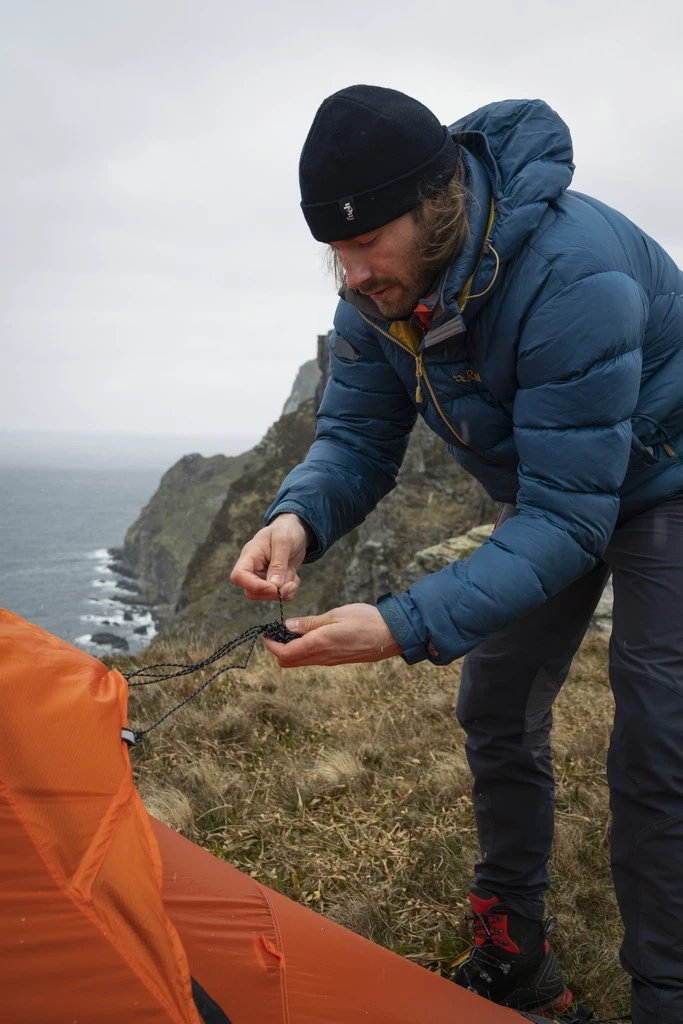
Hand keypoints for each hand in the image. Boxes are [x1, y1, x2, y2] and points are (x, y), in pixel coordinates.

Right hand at [230, 514, 309, 600]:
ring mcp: (263, 577)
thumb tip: (274, 585)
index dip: (254, 586)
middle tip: (290, 585)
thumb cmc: (286, 530)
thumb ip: (278, 563)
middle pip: (251, 592)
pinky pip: (280, 595)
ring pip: (267, 595)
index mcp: (250, 556)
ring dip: (284, 590)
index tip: (274, 587)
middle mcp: (253, 569)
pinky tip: (295, 577)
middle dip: (272, 592)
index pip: (238, 576)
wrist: (296, 531)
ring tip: (293, 573)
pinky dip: (290, 591)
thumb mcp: (284, 542)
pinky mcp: (274, 583)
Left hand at [262, 603, 401, 666]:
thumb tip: (289, 626)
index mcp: (319, 644)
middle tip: (275, 633)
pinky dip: (303, 650)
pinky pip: (313, 659)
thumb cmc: (365, 621)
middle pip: (289, 663)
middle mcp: (322, 657)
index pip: (285, 653)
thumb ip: (311, 623)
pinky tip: (308, 635)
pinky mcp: (337, 660)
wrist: (391, 635)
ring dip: (290, 651)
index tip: (266, 634)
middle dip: (277, 650)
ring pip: (300, 662)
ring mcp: (330, 661)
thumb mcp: (335, 615)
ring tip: (291, 631)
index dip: (271, 646)